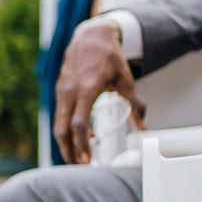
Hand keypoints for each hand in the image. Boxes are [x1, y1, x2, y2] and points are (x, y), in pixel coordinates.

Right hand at [54, 18, 144, 164]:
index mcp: (86, 89)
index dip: (82, 144)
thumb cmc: (108, 58)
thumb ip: (136, 104)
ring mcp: (61, 91)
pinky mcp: (59, 91)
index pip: (79, 124)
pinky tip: (78, 136)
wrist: (90, 37)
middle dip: (69, 149)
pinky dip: (66, 129)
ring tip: (77, 155)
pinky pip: (59, 114)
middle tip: (79, 164)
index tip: (87, 158)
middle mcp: (69, 92)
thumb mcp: (126, 80)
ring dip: (66, 142)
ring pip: (57, 123)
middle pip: (62, 128)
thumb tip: (144, 126)